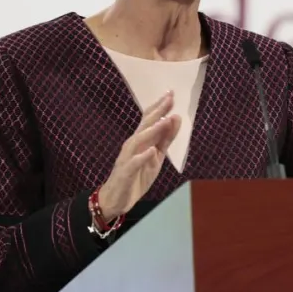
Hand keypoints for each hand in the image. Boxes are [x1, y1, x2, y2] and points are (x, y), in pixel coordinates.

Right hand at [97, 91, 180, 220]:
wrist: (116, 198)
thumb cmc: (137, 175)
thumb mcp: (156, 156)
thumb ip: (165, 139)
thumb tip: (175, 118)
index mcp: (141, 140)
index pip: (149, 119)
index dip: (160, 107)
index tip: (171, 93)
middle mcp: (132, 145)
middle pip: (144, 125)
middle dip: (157, 111)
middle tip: (169, 98)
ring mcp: (127, 158)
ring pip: (138, 141)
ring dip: (152, 130)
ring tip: (165, 120)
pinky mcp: (125, 172)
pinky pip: (133, 163)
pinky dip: (142, 156)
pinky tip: (151, 151)